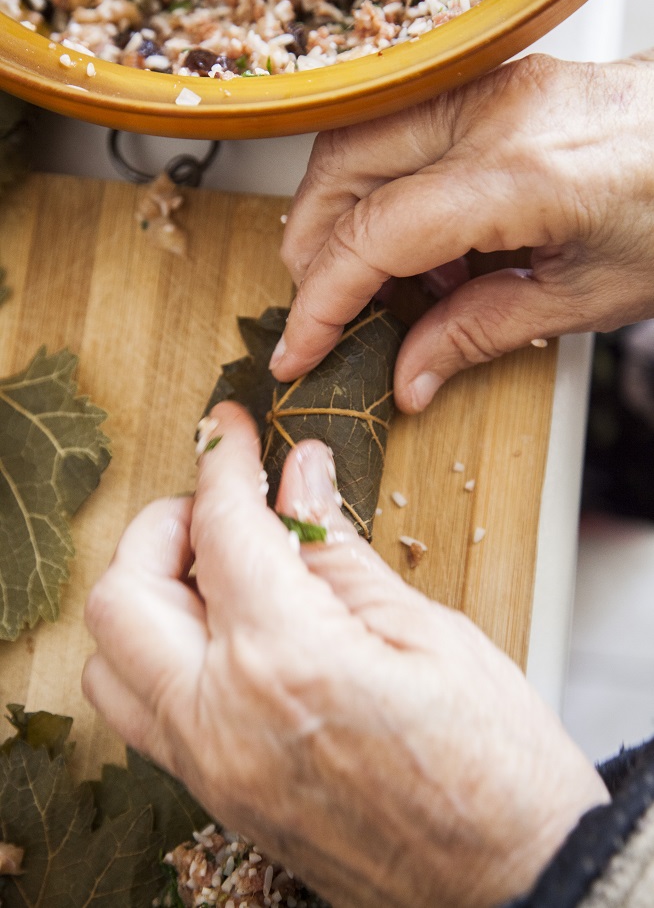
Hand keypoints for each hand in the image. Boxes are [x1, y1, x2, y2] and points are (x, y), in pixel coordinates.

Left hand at [83, 402, 608, 907]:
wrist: (512, 883)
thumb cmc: (494, 765)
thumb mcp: (428, 632)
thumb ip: (340, 549)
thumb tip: (300, 475)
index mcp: (285, 659)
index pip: (220, 528)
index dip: (222, 460)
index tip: (228, 428)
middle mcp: (222, 719)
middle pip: (123, 594)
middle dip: (162, 526)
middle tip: (220, 506)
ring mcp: (210, 768)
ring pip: (111, 660)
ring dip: (148, 594)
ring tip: (217, 571)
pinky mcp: (216, 797)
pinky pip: (145, 713)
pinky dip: (159, 653)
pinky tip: (223, 634)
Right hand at [270, 51, 653, 411]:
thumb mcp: (583, 299)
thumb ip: (478, 335)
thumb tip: (408, 376)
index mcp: (519, 172)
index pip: (374, 234)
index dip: (321, 302)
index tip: (300, 350)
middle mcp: (493, 110)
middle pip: (341, 168)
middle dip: (313, 249)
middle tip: (328, 314)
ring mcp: (490, 85)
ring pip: (356, 139)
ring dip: (343, 216)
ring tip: (391, 285)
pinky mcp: (492, 82)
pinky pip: (399, 130)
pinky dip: (385, 191)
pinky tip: (427, 245)